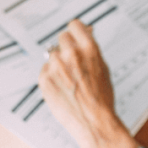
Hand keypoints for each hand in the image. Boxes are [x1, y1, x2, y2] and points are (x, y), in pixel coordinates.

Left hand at [39, 20, 138, 147]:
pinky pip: (45, 70)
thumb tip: (86, 31)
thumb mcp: (103, 68)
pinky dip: (51, 77)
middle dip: (66, 47)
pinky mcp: (44, 79)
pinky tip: (62, 88)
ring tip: (69, 81)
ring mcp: (56, 66)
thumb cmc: (101, 98)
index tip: (74, 36)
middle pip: (62, 38)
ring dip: (58, 64)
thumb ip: (91, 49)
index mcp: (89, 49)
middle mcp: (71, 54)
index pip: (74, 25)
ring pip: (52, 55)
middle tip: (72, 62)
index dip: (75, 31)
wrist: (94, 122)